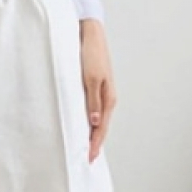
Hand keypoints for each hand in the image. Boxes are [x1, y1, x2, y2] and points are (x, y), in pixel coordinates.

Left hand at [79, 18, 115, 162]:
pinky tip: (83, 124)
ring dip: (91, 132)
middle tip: (87, 159)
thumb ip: (92, 101)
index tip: (89, 159)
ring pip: (97, 119)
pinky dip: (88, 120)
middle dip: (95, 143)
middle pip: (101, 126)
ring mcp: (101, 92)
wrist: (90, 33)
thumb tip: (94, 123)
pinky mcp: (94, 86)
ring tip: (85, 146)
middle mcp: (107, 98)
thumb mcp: (90, 78)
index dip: (95, 144)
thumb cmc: (91, 53)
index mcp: (108, 98)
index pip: (101, 128)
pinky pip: (92, 109)